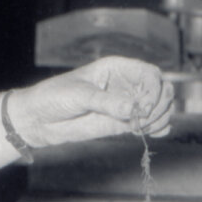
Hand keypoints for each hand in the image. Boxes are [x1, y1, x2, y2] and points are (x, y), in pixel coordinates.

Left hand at [8, 56, 173, 148]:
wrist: (39, 119)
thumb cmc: (55, 97)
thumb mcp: (79, 95)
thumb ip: (106, 102)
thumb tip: (133, 108)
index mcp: (117, 68)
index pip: (150, 74)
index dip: (154, 90)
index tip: (144, 107)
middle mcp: (125, 84)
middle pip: (161, 89)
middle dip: (160, 104)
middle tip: (144, 120)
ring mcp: (126, 104)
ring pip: (159, 107)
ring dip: (160, 118)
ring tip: (143, 128)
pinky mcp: (123, 123)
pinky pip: (150, 124)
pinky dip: (158, 128)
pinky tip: (151, 133)